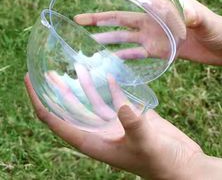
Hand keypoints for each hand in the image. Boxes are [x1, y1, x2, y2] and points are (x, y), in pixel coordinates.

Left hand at [25, 73, 202, 179]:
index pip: (57, 121)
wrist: (180, 163)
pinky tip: (107, 75)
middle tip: (48, 72)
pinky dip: (109, 88)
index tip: (31, 82)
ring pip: (91, 102)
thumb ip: (132, 123)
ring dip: (83, 86)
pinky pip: (113, 99)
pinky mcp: (127, 117)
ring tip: (76, 67)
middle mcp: (99, 133)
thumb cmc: (162, 160)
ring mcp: (113, 124)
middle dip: (57, 91)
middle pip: (71, 109)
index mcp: (93, 143)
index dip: (41, 102)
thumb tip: (121, 106)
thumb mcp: (146, 143)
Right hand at [74, 0, 221, 64]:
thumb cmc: (217, 28)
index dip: (108, 7)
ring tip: (90, 47)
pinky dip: (123, 58)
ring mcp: (152, 37)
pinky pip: (136, 54)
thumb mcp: (205, 20)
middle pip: (119, 21)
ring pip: (124, 40)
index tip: (88, 8)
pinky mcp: (157, 51)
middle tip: (78, 24)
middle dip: (98, 23)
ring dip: (107, 43)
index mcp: (158, 8)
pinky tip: (112, 63)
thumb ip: (193, 16)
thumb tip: (182, 14)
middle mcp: (151, 21)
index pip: (128, 5)